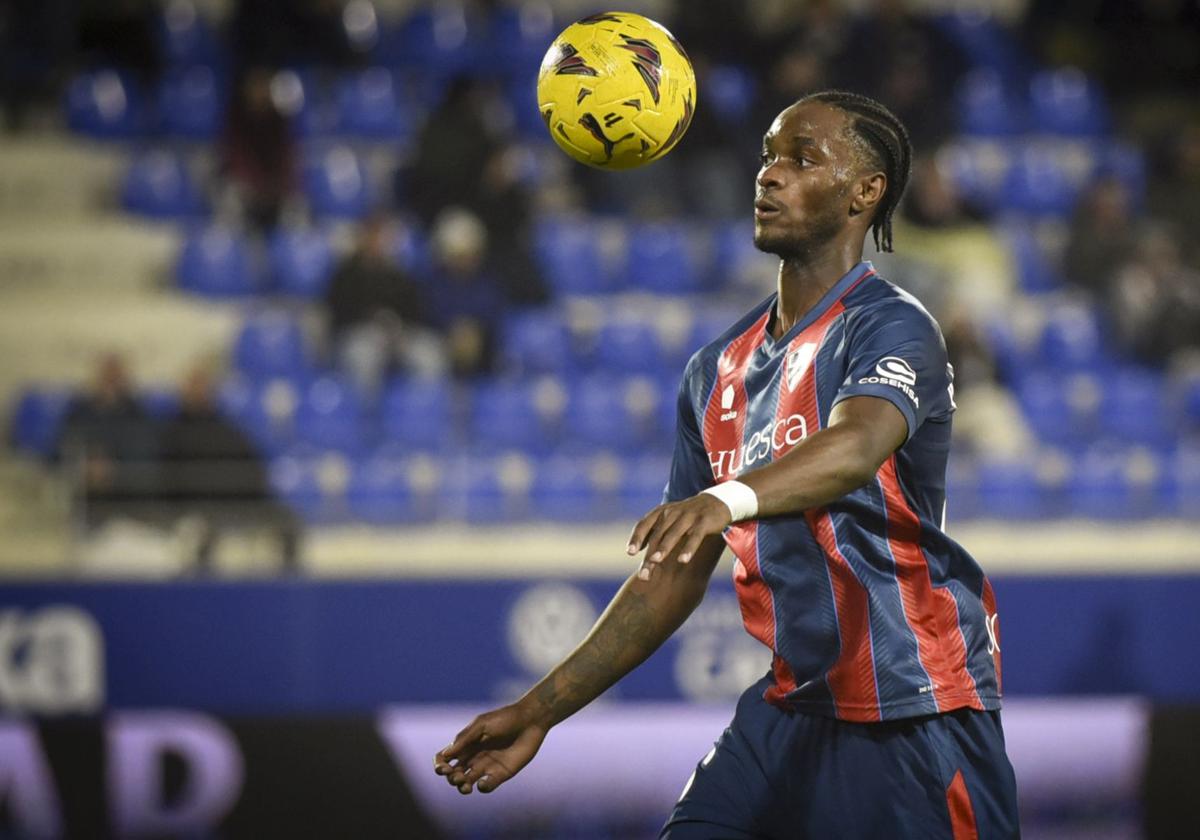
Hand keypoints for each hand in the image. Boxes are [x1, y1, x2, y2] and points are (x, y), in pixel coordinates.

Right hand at [433, 703, 547, 794]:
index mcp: (466, 744)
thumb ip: (464, 739)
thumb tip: (446, 755)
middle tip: (458, 776)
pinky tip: (483, 782)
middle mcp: (473, 757)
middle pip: (453, 774)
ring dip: (462, 787)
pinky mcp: (501, 774)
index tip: (444, 768)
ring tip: (466, 785)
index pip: (444, 759)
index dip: (439, 766)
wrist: (530, 721)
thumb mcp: (482, 725)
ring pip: (466, 784)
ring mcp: (487, 766)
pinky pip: (486, 786)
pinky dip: (482, 788)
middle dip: (451, 778)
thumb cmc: (505, 718)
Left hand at [626, 493, 731, 575]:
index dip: (636, 538)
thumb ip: (652, 532)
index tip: (630, 553)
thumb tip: (632, 551)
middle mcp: (672, 513)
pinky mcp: (704, 522)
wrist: (716, 502)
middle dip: (649, 555)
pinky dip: (688, 548)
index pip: (644, 524)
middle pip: (657, 535)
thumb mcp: (668, 519)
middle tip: (643, 574)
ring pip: (673, 534)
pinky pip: (695, 536)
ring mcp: (688, 516)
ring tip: (655, 561)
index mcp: (661, 512)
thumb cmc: (687, 515)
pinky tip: (682, 560)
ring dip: (664, 548)